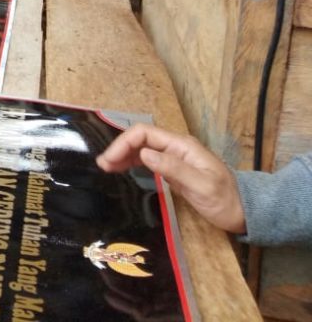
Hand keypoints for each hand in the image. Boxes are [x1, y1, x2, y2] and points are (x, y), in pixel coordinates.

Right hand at [96, 124, 246, 233]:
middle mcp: (175, 147)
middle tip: (102, 165)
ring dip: (122, 155)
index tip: (109, 161)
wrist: (244, 212)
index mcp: (181, 146)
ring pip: (141, 149)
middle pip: (140, 139)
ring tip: (105, 167)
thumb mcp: (202, 186)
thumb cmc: (225, 200)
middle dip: (118, 148)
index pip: (145, 134)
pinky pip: (146, 160)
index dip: (123, 143)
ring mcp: (173, 158)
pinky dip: (131, 162)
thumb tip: (144, 154)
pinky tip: (120, 170)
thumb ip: (174, 169)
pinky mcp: (172, 170)